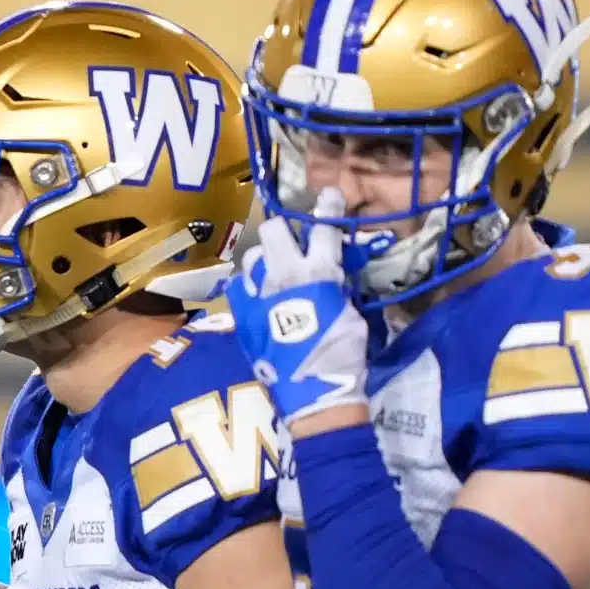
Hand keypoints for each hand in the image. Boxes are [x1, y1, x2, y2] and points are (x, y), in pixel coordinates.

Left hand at [224, 187, 369, 423]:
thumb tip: (331, 277)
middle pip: (273, 230)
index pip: (323, 227)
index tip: (328, 194)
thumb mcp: (352, 314)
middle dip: (281, 230)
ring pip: (252, 257)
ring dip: (263, 260)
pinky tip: (254, 297)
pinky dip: (246, 289)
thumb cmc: (343, 356)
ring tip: (271, 272)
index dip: (327, 206)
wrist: (314, 393)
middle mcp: (285, 275)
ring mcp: (259, 294)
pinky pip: (237, 288)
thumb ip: (337, 287)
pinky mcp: (241, 315)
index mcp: (320, 273)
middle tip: (290, 241)